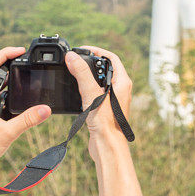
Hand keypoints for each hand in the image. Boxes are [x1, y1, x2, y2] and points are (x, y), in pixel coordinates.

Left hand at [0, 46, 51, 175]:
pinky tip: (21, 94)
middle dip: (11, 60)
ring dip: (11, 75)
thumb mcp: (7, 135)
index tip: (20, 51)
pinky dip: (10, 89)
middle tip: (28, 59)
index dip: (6, 54)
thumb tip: (46, 109)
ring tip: (27, 72)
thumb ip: (27, 121)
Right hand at [65, 45, 132, 161]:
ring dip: (87, 75)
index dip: (96, 51)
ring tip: (74, 73)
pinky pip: (96, 92)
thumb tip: (72, 57)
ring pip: (100, 80)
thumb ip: (82, 74)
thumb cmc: (105, 122)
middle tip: (75, 61)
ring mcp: (114, 99)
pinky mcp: (106, 108)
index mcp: (122, 82)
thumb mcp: (91, 93)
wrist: (107, 145)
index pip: (111, 57)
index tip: (82, 50)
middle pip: (105, 68)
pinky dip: (86, 88)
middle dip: (90, 62)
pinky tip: (77, 91)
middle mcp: (121, 89)